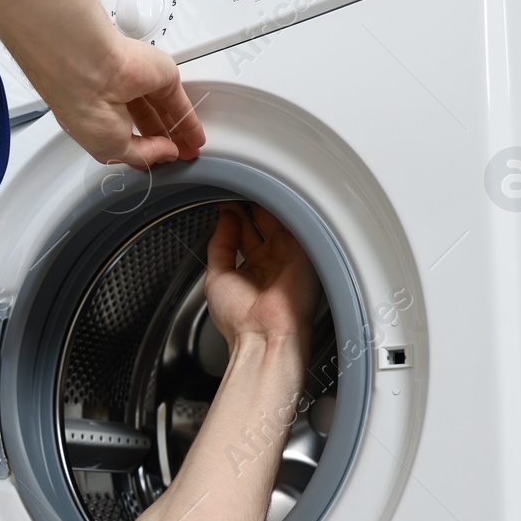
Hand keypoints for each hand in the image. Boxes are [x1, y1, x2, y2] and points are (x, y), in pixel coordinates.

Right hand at [40, 35, 204, 169]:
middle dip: (165, 141)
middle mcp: (121, 101)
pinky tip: (196, 135)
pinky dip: (189, 121)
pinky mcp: (162, 78)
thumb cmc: (86, 108)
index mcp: (101, 117)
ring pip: (167, 113)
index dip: (144, 150)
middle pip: (150, 123)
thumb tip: (166, 154)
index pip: (129, 136)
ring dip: (180, 132)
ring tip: (191, 148)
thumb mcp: (113, 150)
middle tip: (179, 154)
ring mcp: (142, 87)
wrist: (91, 74)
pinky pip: (180, 104)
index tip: (158, 161)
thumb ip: (143, 155)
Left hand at [204, 203, 320, 356]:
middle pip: (260, 223)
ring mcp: (287, 255)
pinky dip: (282, 207)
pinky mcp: (303, 251)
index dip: (232, 217)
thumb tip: (225, 219)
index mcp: (250, 271)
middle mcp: (271, 262)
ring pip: (276, 219)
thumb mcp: (216, 276)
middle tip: (236, 189)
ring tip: (249, 185)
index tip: (224, 202)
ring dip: (264, 202)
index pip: (242, 235)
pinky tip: (268, 193)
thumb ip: (220, 245)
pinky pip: (293, 221)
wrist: (264, 335)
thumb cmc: (241, 320)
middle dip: (248, 206)